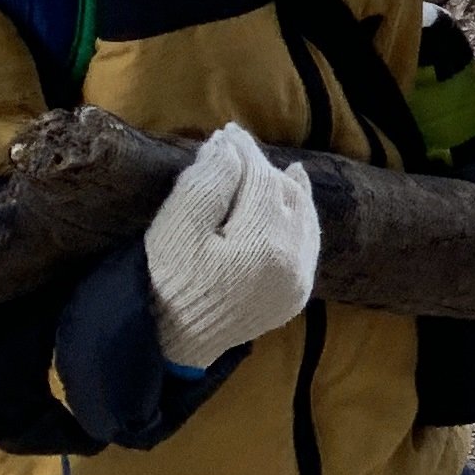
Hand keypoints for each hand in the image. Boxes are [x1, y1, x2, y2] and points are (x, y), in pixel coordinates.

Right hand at [145, 124, 320, 369]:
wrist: (173, 341)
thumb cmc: (167, 282)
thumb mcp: (175, 230)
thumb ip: (205, 185)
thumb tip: (230, 147)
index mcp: (261, 247)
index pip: (261, 181)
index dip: (245, 152)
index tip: (228, 132)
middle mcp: (293, 263)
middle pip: (285, 195)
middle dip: (261, 168)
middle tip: (235, 147)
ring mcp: (300, 281)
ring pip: (302, 215)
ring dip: (283, 187)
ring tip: (264, 165)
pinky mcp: (299, 293)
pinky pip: (307, 241)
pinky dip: (299, 213)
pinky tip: (293, 189)